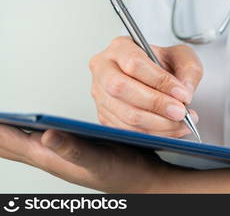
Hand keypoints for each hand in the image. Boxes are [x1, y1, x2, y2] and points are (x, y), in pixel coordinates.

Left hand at [0, 124, 168, 192]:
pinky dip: (25, 132)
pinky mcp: (69, 152)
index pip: (11, 143)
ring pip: (21, 145)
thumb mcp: (100, 161)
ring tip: (0, 122)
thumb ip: (73, 150)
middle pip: (10, 145)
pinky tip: (29, 128)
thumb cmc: (124, 173)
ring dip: (6, 133)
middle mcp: (50, 159)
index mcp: (52, 159)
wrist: (142, 180)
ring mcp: (58, 157)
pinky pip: (36, 142)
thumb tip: (46, 134)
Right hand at [89, 36, 202, 137]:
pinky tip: (171, 130)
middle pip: (122, 88)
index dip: (160, 81)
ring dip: (158, 124)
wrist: (155, 77)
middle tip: (180, 112)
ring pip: (125, 114)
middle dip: (156, 104)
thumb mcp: (182, 57)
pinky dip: (153, 134)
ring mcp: (101, 95)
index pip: (134, 63)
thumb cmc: (164, 63)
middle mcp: (104, 70)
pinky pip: (127, 131)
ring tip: (181, 123)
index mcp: (120, 48)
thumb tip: (185, 92)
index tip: (182, 93)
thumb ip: (189, 70)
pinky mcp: (105, 116)